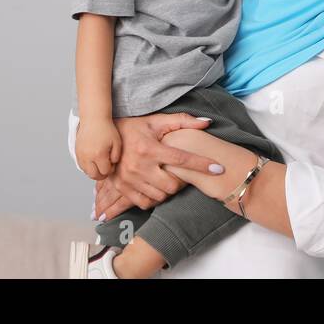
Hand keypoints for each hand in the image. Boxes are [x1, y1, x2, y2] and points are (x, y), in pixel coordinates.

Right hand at [75, 118, 121, 179]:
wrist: (94, 119)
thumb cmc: (106, 129)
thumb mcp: (117, 143)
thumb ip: (116, 157)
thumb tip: (111, 166)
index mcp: (99, 154)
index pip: (105, 172)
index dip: (110, 169)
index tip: (112, 163)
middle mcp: (88, 156)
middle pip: (94, 175)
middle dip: (101, 174)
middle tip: (106, 167)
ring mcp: (81, 155)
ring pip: (86, 172)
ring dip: (93, 171)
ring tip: (99, 162)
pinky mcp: (76, 152)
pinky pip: (81, 166)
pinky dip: (87, 166)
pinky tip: (93, 160)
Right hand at [92, 112, 224, 220]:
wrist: (105, 137)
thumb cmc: (135, 128)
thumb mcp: (157, 121)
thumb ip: (183, 121)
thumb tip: (207, 122)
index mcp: (150, 148)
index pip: (182, 158)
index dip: (202, 164)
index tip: (219, 168)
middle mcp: (139, 165)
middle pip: (172, 185)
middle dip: (181, 181)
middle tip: (182, 174)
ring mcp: (129, 179)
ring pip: (160, 196)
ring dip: (168, 190)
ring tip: (168, 178)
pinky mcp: (123, 188)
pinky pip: (145, 203)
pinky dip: (154, 198)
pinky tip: (156, 186)